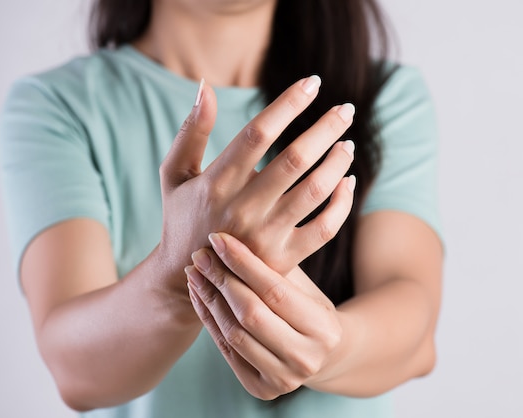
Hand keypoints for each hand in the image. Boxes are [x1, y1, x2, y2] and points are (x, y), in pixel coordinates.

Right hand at [158, 76, 355, 280]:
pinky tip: (347, 182)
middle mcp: (241, 209)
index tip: (313, 82)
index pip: (258, 134)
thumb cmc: (182, 217)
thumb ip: (191, 131)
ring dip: (337, 162)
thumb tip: (206, 86)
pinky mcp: (284, 259)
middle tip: (345, 109)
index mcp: (215, 182)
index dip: (289, 104)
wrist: (191, 279)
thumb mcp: (174, 174)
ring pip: (314, 192)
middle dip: (325, 128)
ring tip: (348, 143)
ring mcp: (265, 237)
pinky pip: (324, 229)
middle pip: (294, 160)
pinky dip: (342, 203)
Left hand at [186, 232, 342, 399]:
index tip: (218, 239)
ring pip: (234, 334)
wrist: (323, 353)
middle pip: (250, 314)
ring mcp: (283, 379)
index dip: (243, 263)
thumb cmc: (310, 307)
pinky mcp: (262, 389)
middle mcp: (305, 358)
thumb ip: (276, 267)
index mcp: (323, 329)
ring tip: (195, 273)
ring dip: (209, 300)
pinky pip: (226, 350)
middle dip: (221, 280)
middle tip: (200, 255)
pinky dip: (209, 320)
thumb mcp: (304, 285)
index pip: (274, 290)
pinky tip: (200, 296)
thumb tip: (233, 237)